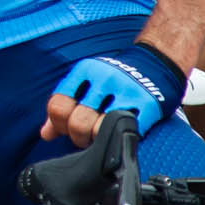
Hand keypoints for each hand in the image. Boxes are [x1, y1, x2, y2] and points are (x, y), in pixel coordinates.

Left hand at [43, 40, 186, 146]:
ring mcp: (127, 92)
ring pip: (97, 129)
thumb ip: (64, 107)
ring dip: (97, 141)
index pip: (58, 106)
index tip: (67, 127)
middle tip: (86, 136)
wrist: (158, 62)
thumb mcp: (87, 84)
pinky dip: (118, 140)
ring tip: (101, 138)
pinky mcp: (147, 106)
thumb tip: (45, 133)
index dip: (59, 123)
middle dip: (78, 136)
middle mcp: (105, 78)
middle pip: (76, 121)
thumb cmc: (117, 79)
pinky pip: (125, 132)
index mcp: (86, 71)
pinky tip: (119, 135)